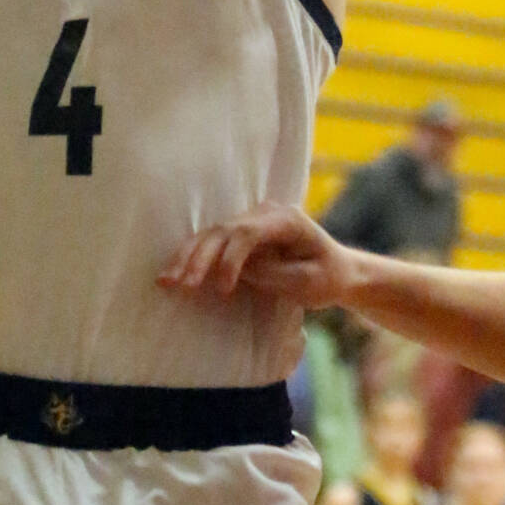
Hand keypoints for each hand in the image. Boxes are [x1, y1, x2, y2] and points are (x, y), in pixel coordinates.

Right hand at [160, 202, 358, 307]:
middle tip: (181, 285)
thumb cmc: (329, 277)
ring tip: (166, 282)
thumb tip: (242, 272)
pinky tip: (171, 275)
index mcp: (286, 220)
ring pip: (210, 235)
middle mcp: (264, 214)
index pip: (248, 233)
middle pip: (223, 231)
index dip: (231, 259)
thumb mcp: (311, 282)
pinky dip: (191, 259)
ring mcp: (250, 222)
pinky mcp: (240, 236)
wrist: (338, 270)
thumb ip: (276, 275)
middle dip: (199, 259)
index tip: (223, 290)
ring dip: (187, 258)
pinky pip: (211, 244)